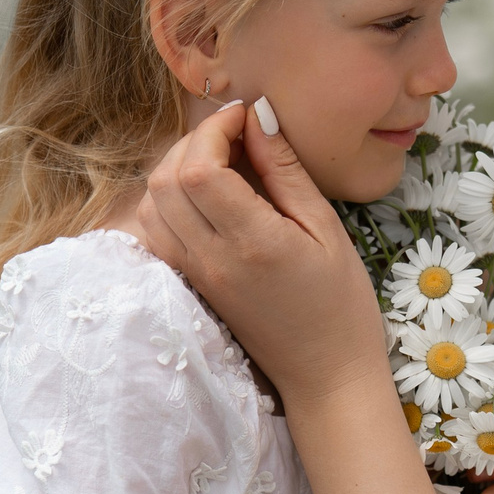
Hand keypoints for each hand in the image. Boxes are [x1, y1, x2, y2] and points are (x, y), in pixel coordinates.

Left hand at [138, 100, 388, 406]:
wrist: (326, 376)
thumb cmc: (341, 304)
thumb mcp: (327, 229)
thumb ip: (286, 172)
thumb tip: (258, 119)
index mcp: (252, 243)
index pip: (198, 169)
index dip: (213, 129)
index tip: (245, 117)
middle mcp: (212, 259)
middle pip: (166, 180)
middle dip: (194, 141)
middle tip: (234, 133)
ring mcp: (196, 275)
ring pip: (152, 203)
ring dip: (177, 168)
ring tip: (222, 159)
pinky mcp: (192, 284)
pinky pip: (157, 230)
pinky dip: (168, 199)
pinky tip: (207, 193)